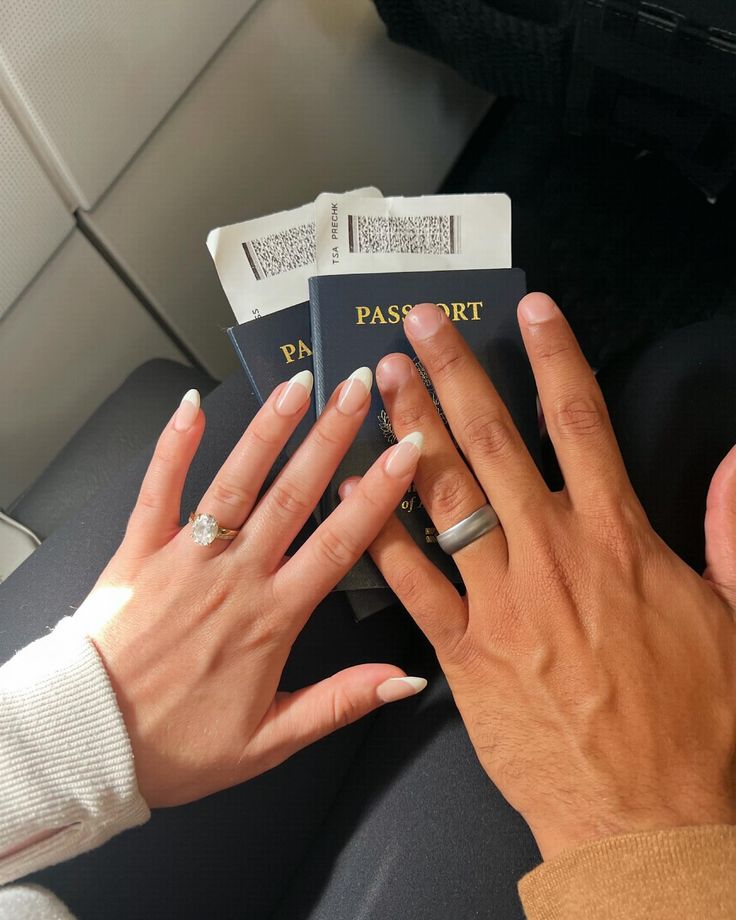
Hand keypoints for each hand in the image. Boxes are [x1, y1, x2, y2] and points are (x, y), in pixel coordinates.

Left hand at [74, 368, 425, 807]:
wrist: (87, 744)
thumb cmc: (175, 745)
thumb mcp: (269, 741)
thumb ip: (341, 702)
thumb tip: (406, 680)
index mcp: (271, 617)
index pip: (340, 542)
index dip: (378, 493)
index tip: (405, 451)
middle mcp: (233, 576)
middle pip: (294, 494)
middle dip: (331, 436)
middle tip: (359, 388)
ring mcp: (185, 557)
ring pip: (235, 481)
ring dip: (268, 429)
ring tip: (297, 385)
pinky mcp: (138, 552)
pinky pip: (158, 489)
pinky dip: (174, 445)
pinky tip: (191, 405)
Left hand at [362, 297, 735, 860]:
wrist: (645, 817)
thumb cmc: (692, 723)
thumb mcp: (733, 615)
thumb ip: (727, 532)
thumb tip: (732, 466)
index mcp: (616, 538)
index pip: (580, 419)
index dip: (553, 355)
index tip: (528, 310)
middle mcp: (550, 554)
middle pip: (493, 441)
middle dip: (454, 374)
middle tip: (418, 326)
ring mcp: (500, 600)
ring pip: (443, 496)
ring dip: (409, 431)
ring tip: (380, 384)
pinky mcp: (463, 650)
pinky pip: (411, 580)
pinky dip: (381, 533)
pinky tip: (354, 492)